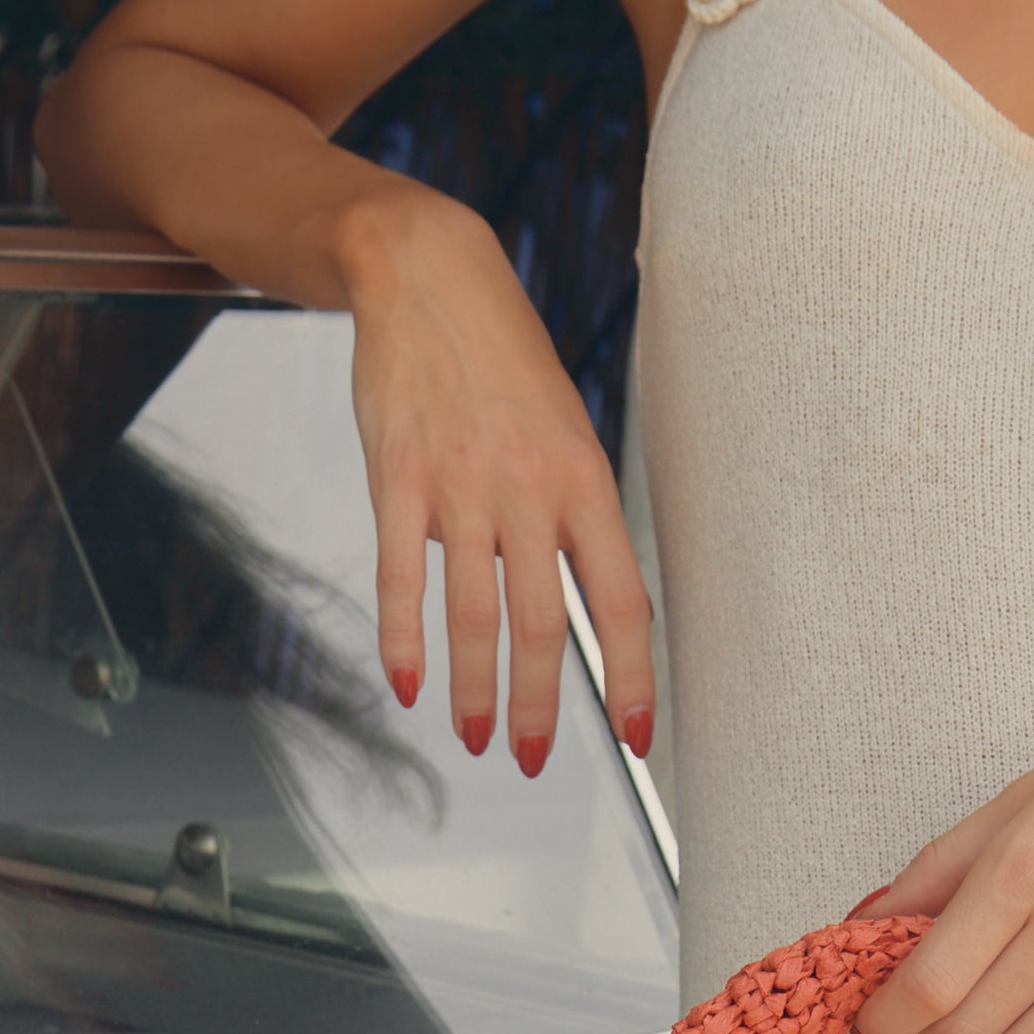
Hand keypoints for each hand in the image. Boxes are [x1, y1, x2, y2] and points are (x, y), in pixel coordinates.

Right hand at [342, 189, 654, 771]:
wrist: (427, 274)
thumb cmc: (503, 364)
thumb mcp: (564, 430)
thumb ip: (566, 514)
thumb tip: (558, 598)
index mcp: (584, 481)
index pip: (622, 600)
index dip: (632, 676)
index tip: (635, 737)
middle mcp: (530, 489)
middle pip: (546, 623)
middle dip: (541, 705)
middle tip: (530, 758)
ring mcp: (462, 485)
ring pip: (474, 613)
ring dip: (477, 689)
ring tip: (478, 736)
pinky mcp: (398, 477)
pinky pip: (401, 575)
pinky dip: (403, 639)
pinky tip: (406, 683)